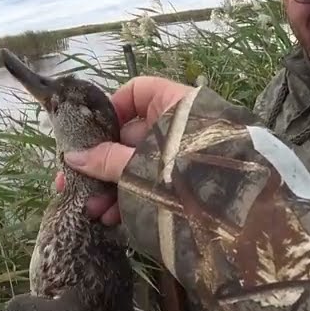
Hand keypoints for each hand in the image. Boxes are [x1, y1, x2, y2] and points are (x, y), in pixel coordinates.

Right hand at [53, 76, 194, 224]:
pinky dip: (131, 196)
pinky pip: (152, 182)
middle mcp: (179, 125)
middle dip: (101, 161)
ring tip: (91, 209)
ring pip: (139, 163)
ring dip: (111, 185)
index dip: (110, 110)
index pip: (136, 92)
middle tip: (76, 182)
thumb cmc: (186, 175)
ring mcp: (183, 155)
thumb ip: (105, 160)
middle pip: (130, 134)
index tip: (89, 136)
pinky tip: (110, 218)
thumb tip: (71, 157)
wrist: (239, 215)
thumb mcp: (138, 165)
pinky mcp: (186, 182)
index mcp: (174, 105)